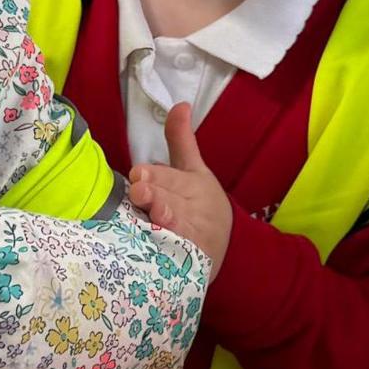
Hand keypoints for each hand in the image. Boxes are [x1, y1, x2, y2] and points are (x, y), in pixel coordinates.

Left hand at [127, 104, 230, 268]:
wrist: (228, 249)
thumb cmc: (203, 204)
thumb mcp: (194, 170)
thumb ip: (181, 140)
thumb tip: (179, 104)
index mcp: (191, 187)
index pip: (170, 180)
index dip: (155, 178)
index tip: (140, 175)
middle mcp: (190, 212)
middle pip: (167, 204)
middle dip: (155, 198)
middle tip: (141, 191)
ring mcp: (187, 240)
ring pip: (172, 231)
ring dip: (161, 225)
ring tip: (155, 217)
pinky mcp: (183, 264)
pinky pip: (172, 258)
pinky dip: (164, 255)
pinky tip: (155, 252)